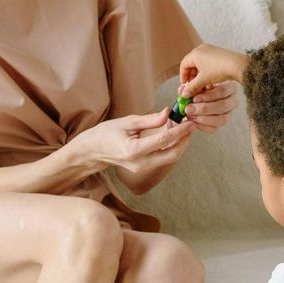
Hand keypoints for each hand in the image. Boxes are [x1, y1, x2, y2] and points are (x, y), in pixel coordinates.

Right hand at [67, 108, 193, 173]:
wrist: (93, 151)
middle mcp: (141, 163)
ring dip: (179, 143)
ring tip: (180, 125)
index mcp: (134, 150)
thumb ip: (150, 120)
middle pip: (173, 154)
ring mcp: (143, 168)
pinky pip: (164, 158)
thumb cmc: (106, 133)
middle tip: (189, 124)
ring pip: (170, 157)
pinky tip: (171, 133)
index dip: (180, 131)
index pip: (164, 140)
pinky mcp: (145, 168)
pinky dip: (171, 146)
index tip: (190, 121)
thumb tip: (168, 113)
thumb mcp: (128, 122)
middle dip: (185, 140)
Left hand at [176, 80, 238, 133]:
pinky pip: (215, 128)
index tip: (194, 99)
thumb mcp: (196, 83)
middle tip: (189, 109)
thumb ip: (191, 87)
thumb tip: (184, 93)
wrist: (198, 98)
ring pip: (221, 119)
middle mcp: (233, 100)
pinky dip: (202, 126)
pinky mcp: (222, 123)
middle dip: (204, 109)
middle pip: (222, 106)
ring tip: (190, 116)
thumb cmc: (200, 87)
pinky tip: (193, 122)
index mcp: (230, 86)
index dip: (208, 96)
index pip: (222, 91)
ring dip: (203, 119)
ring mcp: (229, 113)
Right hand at [179, 43, 248, 97]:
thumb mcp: (203, 80)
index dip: (183, 76)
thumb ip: (192, 87)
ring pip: (200, 64)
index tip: (185, 86)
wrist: (237, 65)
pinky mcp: (218, 53)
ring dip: (199, 75)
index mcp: (195, 53)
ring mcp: (211, 50)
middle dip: (192, 77)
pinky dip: (207, 71)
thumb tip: (184, 94)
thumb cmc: (219, 70)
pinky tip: (211, 80)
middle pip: (191, 64)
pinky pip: (208, 62)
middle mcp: (202, 49)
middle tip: (193, 86)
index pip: (184, 65)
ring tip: (203, 85)